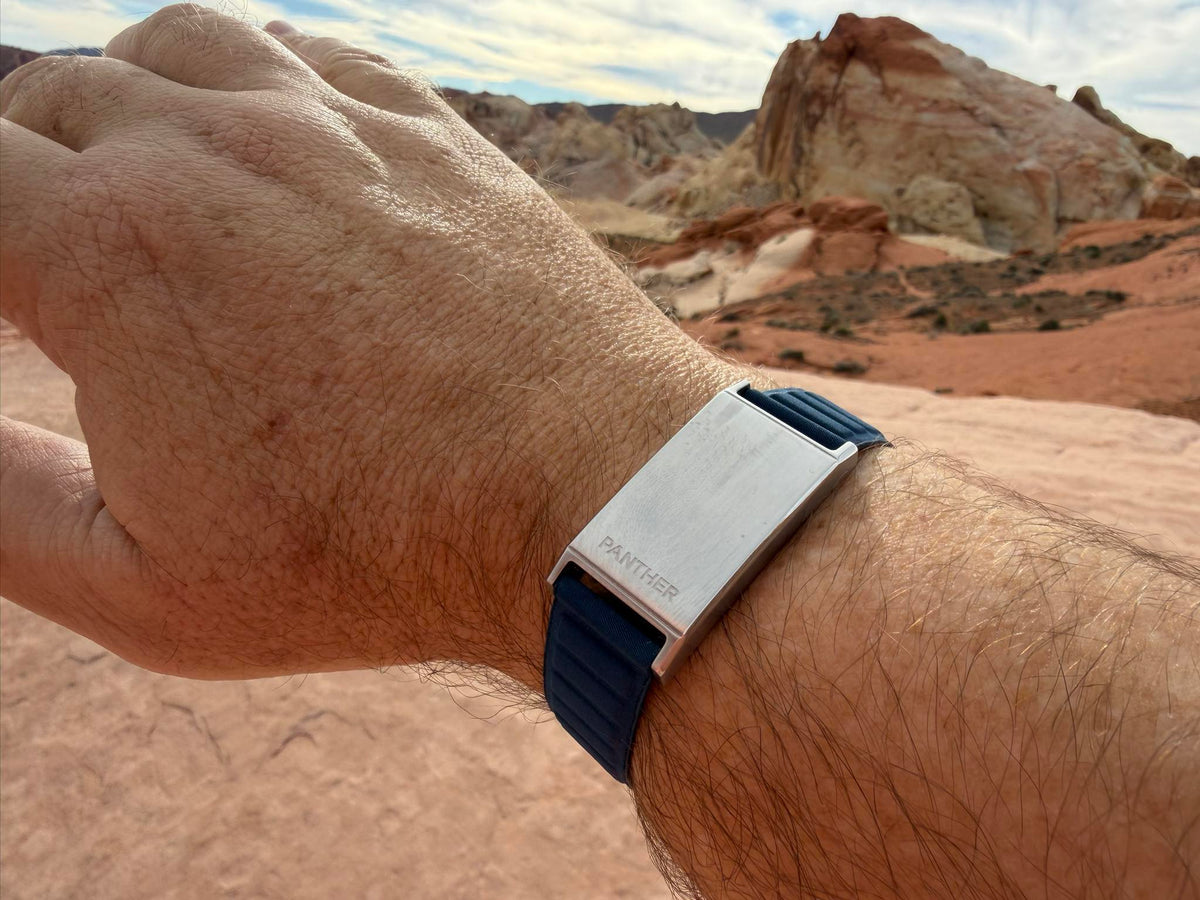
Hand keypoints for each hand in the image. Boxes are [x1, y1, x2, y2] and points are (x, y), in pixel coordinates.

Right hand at [0, 4, 737, 682]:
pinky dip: (249, 76)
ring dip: (127, 101)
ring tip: (133, 178)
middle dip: (22, 173)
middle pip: (50, 99)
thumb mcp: (145, 584)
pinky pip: (305, 52)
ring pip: (173, 46)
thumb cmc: (376, 553)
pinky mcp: (427, 128)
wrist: (585, 494)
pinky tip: (258, 133)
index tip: (14, 299)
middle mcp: (210, 150)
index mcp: (109, 250)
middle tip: (53, 261)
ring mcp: (330, 124)